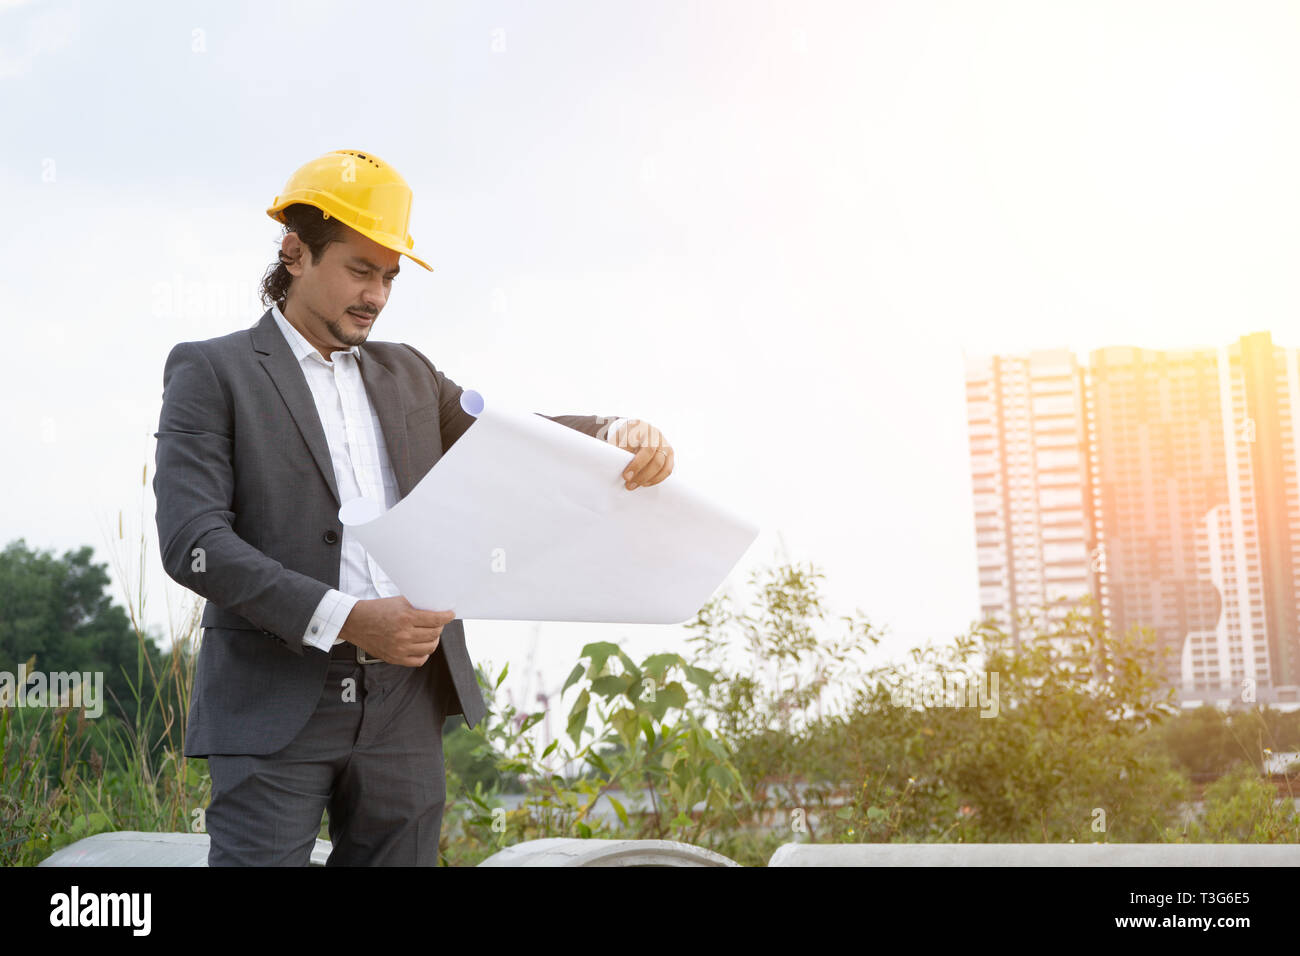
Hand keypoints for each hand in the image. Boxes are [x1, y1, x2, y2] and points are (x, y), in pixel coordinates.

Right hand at [338, 596, 453, 666]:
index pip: (435, 619)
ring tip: (431, 634)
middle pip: (434, 634)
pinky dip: (424, 653)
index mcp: (405, 618)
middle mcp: (404, 635)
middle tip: (438, 622)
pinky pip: (419, 660)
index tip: (450, 614)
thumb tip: (435, 608)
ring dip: (434, 640)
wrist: (355, 622)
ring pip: (429, 647)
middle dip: (440, 627)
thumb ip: (416, 606)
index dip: (447, 616)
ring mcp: (399, 649)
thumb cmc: (376, 610)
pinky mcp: (395, 658)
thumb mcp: (398, 602)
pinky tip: (423, 646)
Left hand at [606, 419, 673, 489]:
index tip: (625, 476)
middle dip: (641, 473)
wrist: (636, 430)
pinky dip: (657, 478)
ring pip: (662, 464)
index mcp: (640, 428)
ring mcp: (664, 442)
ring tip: (635, 485)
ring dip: (648, 478)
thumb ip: (617, 451)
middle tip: (629, 484)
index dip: (635, 464)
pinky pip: (668, 469)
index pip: (643, 447)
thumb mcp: (617, 440)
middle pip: (654, 456)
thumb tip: (613, 469)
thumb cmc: (623, 437)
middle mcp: (655, 433)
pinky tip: (646, 483)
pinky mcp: (670, 452)